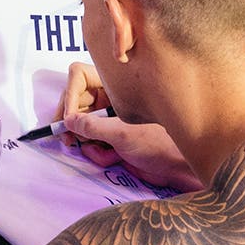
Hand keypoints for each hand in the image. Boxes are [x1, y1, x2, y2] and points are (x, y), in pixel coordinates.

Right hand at [58, 63, 198, 191]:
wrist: (178, 167)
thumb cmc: (160, 143)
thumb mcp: (123, 133)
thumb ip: (93, 126)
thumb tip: (68, 120)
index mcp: (115, 85)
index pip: (79, 77)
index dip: (69, 95)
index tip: (67, 119)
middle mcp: (109, 98)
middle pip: (76, 102)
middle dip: (73, 123)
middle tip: (68, 140)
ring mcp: (109, 117)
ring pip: (81, 125)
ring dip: (88, 142)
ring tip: (105, 153)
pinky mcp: (110, 136)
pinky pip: (91, 142)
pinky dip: (97, 153)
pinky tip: (112, 158)